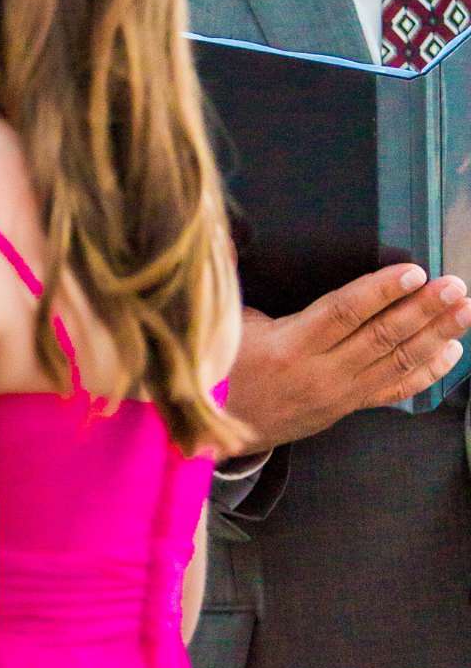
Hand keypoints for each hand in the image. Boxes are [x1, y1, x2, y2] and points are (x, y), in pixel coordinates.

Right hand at [230, 263, 470, 450]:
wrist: (221, 429)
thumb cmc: (223, 372)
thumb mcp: (224, 326)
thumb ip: (233, 283)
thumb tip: (223, 238)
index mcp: (290, 347)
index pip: (345, 313)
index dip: (381, 292)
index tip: (412, 273)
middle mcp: (321, 372)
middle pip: (382, 337)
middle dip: (423, 310)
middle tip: (453, 287)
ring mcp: (339, 394)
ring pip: (396, 362)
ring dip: (435, 335)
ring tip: (462, 312)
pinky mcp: (348, 407)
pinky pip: (394, 390)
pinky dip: (426, 373)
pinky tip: (449, 353)